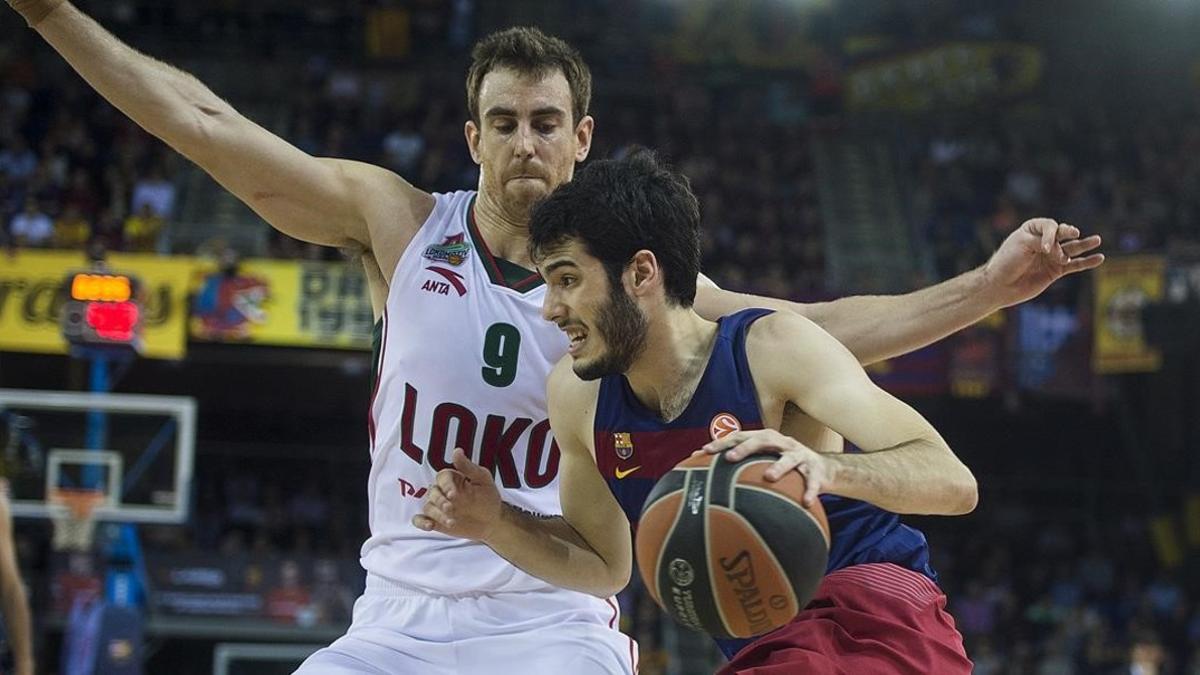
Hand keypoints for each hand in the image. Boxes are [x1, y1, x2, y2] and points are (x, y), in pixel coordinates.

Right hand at [411, 448, 500, 540]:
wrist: (492, 521)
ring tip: (452, 522)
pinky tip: (429, 526)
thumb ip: (468, 467)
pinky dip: (420, 522)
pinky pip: (420, 519)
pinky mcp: (435, 521)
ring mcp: (438, 507)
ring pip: (428, 507)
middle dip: (440, 501)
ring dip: (437, 514)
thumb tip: (457, 451)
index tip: (454, 495)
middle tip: (450, 508)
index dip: (446, 485)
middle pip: (432, 492)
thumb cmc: (488, 497)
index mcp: (453, 479)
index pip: (442, 478)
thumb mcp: (483, 480)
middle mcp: (443, 492)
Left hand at [700, 429, 832, 506]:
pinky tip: (805, 502)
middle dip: (745, 448)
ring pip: (789, 459)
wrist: (823, 469)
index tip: (703, 450)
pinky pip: (812, 481)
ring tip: (769, 477)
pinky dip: (809, 491)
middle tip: (729, 458)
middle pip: (763, 440)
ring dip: (779, 466)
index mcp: (767, 440)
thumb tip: (707, 472)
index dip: (723, 442)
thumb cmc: (784, 464)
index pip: (741, 437)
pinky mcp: (816, 472)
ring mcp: (800, 456)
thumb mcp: (764, 459)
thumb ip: (741, 464)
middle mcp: (783, 443)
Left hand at [981, 218, 1104, 308]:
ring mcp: (1051, 256)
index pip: (1049, 226)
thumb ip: (1043, 243)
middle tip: (1074, 233)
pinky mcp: (1056, 271)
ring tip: (1097, 240)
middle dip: (1069, 232)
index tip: (1043, 248)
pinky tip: (1099, 258)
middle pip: (1063, 234)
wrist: (1000, 285)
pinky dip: (1087, 262)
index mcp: (1032, 230)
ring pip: (1072, 248)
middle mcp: (1044, 242)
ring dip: (1085, 244)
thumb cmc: (1007, 261)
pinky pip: (1075, 265)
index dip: (1050, 234)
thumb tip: (1064, 256)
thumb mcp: (1022, 245)